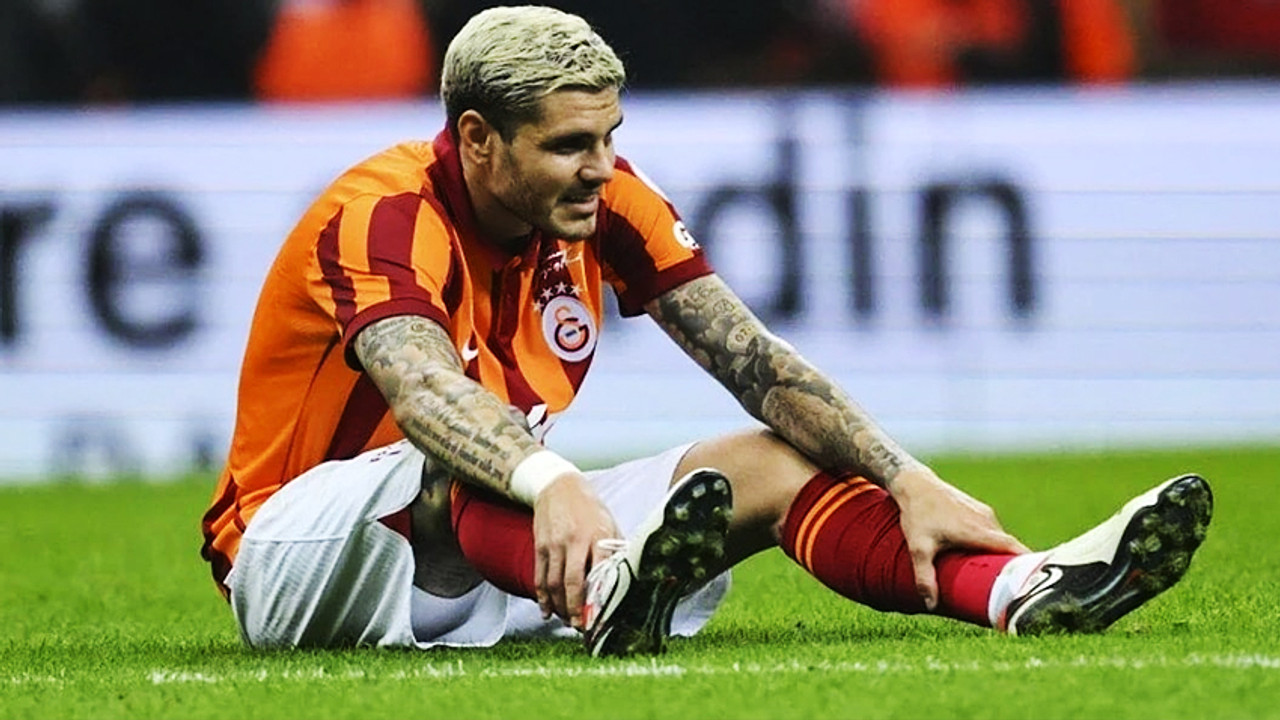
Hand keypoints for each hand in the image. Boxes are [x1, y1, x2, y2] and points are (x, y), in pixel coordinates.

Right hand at [531, 473, 620, 629]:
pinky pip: (540, 576)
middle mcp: (575, 541)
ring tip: (568, 622)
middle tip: (581, 627)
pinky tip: (547, 612)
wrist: (558, 485)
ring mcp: (554, 544)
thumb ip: (615, 550)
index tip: (602, 616)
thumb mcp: (609, 523)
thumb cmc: (590, 507)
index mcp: (598, 536)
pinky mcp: (540, 546)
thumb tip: (628, 576)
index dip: (600, 597)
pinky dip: (542, 597)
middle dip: (576, 609)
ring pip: (554, 584)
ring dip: (560, 607)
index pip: (600, 571)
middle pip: (572, 582)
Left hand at [889, 465, 1029, 609]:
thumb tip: (931, 605)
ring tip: (999, 576)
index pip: (1013, 549)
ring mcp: (984, 512)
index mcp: (977, 531)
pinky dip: (992, 544)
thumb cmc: (917, 516)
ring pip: (999, 538)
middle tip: (1015, 588)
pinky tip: (983, 556)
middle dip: (1014, 566)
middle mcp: (986, 521)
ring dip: (1000, 554)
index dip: (1028, 564)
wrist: (914, 484)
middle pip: (1009, 547)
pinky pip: (992, 530)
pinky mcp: (978, 508)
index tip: (1036, 580)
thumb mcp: (918, 549)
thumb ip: (925, 577)